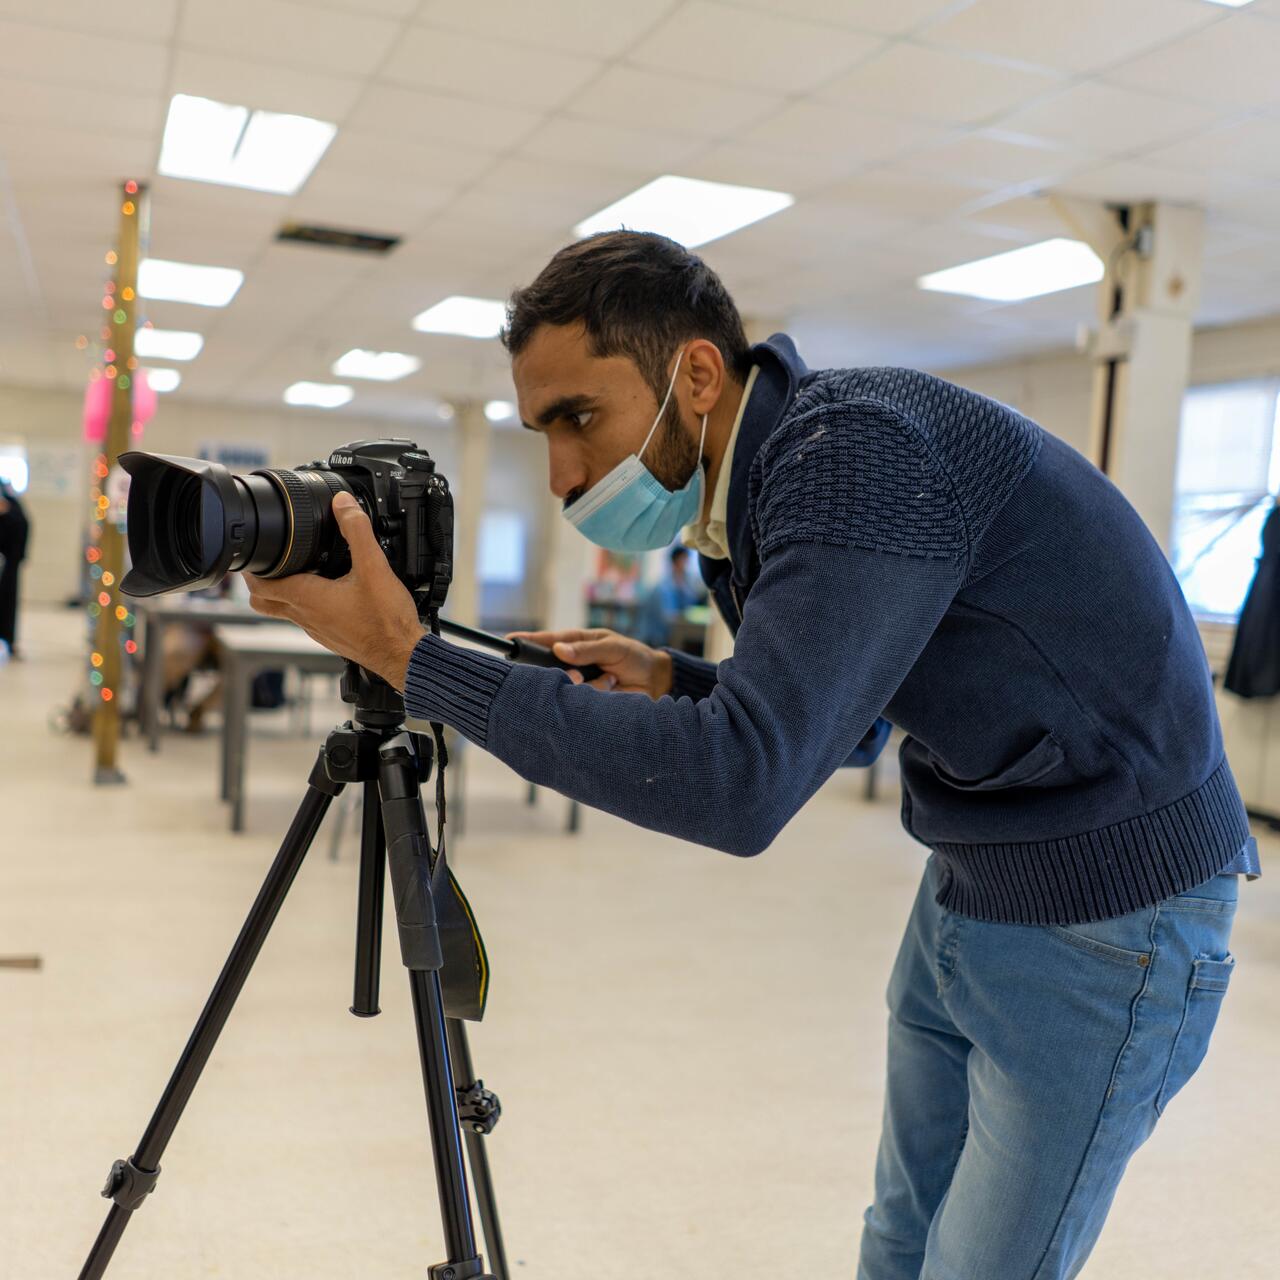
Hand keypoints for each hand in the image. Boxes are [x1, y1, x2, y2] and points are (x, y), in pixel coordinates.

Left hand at [243, 493, 423, 689]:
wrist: (402, 654)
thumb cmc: (386, 620)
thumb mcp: (374, 567)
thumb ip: (357, 531)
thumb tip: (342, 504)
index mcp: (308, 599)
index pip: (261, 586)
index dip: (251, 569)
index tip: (253, 555)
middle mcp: (307, 617)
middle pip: (264, 603)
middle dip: (259, 582)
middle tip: (267, 564)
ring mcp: (318, 630)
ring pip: (286, 612)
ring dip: (283, 593)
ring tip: (297, 572)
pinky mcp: (332, 637)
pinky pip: (308, 619)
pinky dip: (306, 604)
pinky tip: (328, 593)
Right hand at [506, 627, 672, 697]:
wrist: (656, 682)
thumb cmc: (634, 658)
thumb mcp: (613, 647)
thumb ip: (587, 649)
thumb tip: (560, 650)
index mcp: (576, 645)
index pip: (547, 641)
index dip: (527, 641)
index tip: (509, 641)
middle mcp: (573, 665)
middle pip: (549, 669)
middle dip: (562, 673)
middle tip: (579, 675)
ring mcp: (579, 684)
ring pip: (566, 687)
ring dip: (586, 684)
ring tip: (609, 679)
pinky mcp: (587, 702)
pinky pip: (579, 702)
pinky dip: (596, 695)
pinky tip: (612, 688)